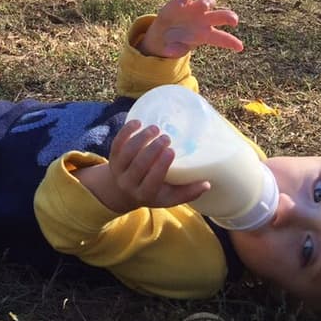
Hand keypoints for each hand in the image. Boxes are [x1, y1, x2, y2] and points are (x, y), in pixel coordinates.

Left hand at [75, 118, 209, 213]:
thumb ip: (187, 193)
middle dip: (152, 149)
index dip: (161, 166)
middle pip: (139, 165)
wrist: (120, 191)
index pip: (152, 181)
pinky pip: (117, 142)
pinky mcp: (112, 156)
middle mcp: (128, 183)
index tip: (172, 151)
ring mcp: (118, 169)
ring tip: (155, 128)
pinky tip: (138, 122)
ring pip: (127, 152)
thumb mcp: (168, 198)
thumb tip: (208, 183)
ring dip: (141, 138)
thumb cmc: (151, 192)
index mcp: (144, 195)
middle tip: (166, 137)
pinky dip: (126, 132)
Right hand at [138, 0, 242, 58]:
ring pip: (208, 1)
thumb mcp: (176, 48)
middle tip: (234, 21)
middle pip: (222, 16)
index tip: (239, 47)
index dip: (230, 42)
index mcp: (206, 34)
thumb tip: (170, 50)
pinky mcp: (183, 1)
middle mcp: (204, 19)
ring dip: (207, 3)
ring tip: (204, 6)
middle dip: (228, 17)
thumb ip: (175, 49)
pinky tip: (183, 2)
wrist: (164, 30)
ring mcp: (195, 8)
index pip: (221, 38)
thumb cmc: (176, 41)